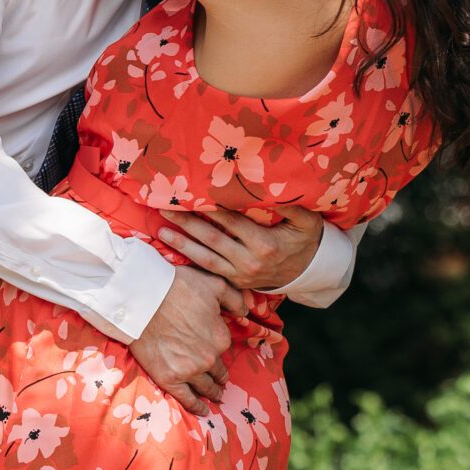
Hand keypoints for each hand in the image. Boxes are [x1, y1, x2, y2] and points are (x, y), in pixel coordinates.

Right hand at [128, 265, 243, 413]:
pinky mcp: (169, 379)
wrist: (143, 299)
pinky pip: (188, 399)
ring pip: (206, 387)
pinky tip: (203, 411)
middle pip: (218, 371)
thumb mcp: (215, 284)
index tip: (214, 346)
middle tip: (220, 379)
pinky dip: (197, 407)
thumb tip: (246, 311)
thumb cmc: (177, 287)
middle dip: (219, 374)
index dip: (218, 344)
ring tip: (215, 395)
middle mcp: (209, 358)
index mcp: (221, 337)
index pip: (224, 347)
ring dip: (212, 392)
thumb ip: (235, 298)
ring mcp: (189, 372)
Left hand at [165, 206, 324, 293]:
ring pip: (206, 259)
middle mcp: (249, 262)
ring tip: (161, 231)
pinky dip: (191, 260)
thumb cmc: (305, 240)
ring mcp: (241, 276)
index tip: (192, 195)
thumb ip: (290, 205)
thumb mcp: (306, 221)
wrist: (308, 272)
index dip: (210, 209)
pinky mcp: (235, 283)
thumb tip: (270, 186)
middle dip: (188, 224)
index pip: (231, 223)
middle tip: (166, 208)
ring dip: (182, 244)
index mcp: (264, 245)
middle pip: (212, 240)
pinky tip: (174, 250)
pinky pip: (210, 271)